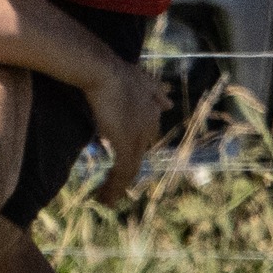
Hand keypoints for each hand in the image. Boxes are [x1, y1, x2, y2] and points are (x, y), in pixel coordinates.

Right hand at [82, 59, 168, 205]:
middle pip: (138, 158)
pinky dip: (114, 187)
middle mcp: (148, 127)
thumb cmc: (114, 71)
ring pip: (130, 169)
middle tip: (111, 189)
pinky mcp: (125, 143)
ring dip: (117, 188)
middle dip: (124, 176)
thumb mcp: (141, 79)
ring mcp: (137, 137)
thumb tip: (168, 102)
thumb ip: (154, 91)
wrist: (104, 72)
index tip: (120, 165)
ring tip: (105, 200)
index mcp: (152, 114)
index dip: (132, 153)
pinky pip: (122, 172)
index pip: (144, 140)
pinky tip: (104, 198)